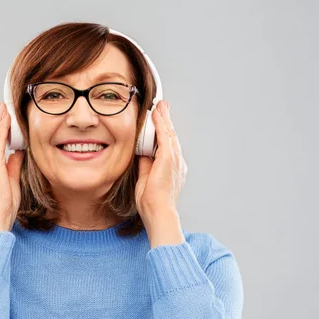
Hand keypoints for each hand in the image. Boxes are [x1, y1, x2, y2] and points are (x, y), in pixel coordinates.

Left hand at [135, 100, 187, 226]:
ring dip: (164, 118)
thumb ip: (145, 165)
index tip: (161, 122)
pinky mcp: (168, 159)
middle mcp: (177, 162)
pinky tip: (157, 114)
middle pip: (171, 136)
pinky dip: (161, 124)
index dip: (164, 132)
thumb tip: (141, 153)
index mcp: (173, 169)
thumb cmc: (152, 203)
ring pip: (169, 133)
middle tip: (163, 106)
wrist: (158, 212)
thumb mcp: (146, 179)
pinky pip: (165, 136)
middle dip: (166, 120)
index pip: (168, 145)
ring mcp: (175, 160)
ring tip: (160, 106)